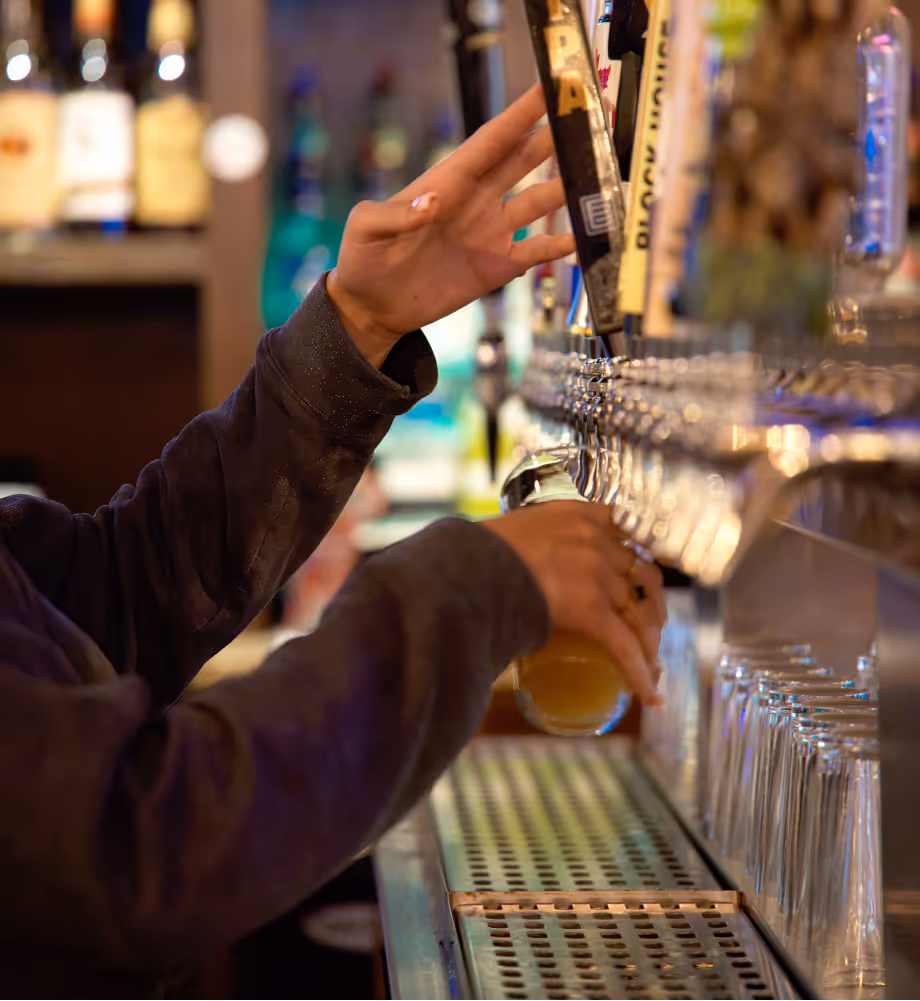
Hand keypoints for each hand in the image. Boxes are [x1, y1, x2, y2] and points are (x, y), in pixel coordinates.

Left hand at [327, 84, 574, 366]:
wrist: (372, 307)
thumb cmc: (363, 259)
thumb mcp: (366, 228)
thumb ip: (397, 214)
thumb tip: (435, 202)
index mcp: (447, 182)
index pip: (491, 141)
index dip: (521, 115)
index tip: (551, 88)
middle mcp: (476, 201)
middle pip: (524, 161)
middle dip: (556, 137)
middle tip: (590, 115)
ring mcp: (490, 233)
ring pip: (539, 202)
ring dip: (568, 188)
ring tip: (598, 174)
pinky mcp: (496, 267)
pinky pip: (536, 253)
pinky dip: (559, 247)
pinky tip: (581, 239)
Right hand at [483, 502, 666, 704]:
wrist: (463, 567)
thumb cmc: (472, 553)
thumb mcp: (514, 531)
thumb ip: (531, 546)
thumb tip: (523, 576)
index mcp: (577, 514)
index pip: (627, 529)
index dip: (641, 554)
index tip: (644, 571)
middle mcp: (593, 538)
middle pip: (640, 574)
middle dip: (650, 604)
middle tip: (650, 626)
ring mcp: (594, 572)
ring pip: (637, 612)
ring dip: (648, 640)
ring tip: (649, 663)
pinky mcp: (590, 608)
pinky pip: (624, 645)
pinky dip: (639, 673)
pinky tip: (650, 696)